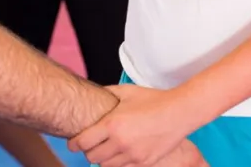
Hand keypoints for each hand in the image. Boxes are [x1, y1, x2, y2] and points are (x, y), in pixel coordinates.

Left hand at [68, 84, 198, 166]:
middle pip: (93, 157)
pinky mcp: (144, 163)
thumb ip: (107, 93)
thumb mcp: (125, 92)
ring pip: (107, 166)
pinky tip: (119, 154)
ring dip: (102, 159)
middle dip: (88, 151)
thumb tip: (94, 94)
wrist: (178, 113)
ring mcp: (133, 155)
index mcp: (112, 124)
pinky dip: (118, 163)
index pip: (84, 141)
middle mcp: (120, 142)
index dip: (74, 144)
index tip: (72, 143)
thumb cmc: (152, 100)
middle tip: (89, 145)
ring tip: (104, 150)